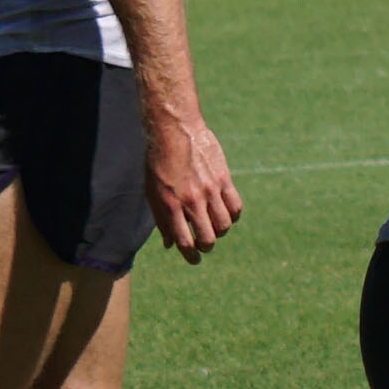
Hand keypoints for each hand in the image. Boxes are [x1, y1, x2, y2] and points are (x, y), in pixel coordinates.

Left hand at [145, 109, 242, 261]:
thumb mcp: (152, 192)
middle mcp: (192, 201)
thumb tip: (169, 245)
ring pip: (225, 225)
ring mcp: (209, 190)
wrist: (174, 130)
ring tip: (215, 225)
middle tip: (204, 243)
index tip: (194, 259)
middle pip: (209, 238)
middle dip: (206, 246)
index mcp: (171, 206)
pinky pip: (235, 206)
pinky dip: (233, 214)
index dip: (191, 256)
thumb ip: (162, 219)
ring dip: (220, 230)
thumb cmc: (158, 162)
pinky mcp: (223, 178)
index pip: (185, 242)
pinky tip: (226, 212)